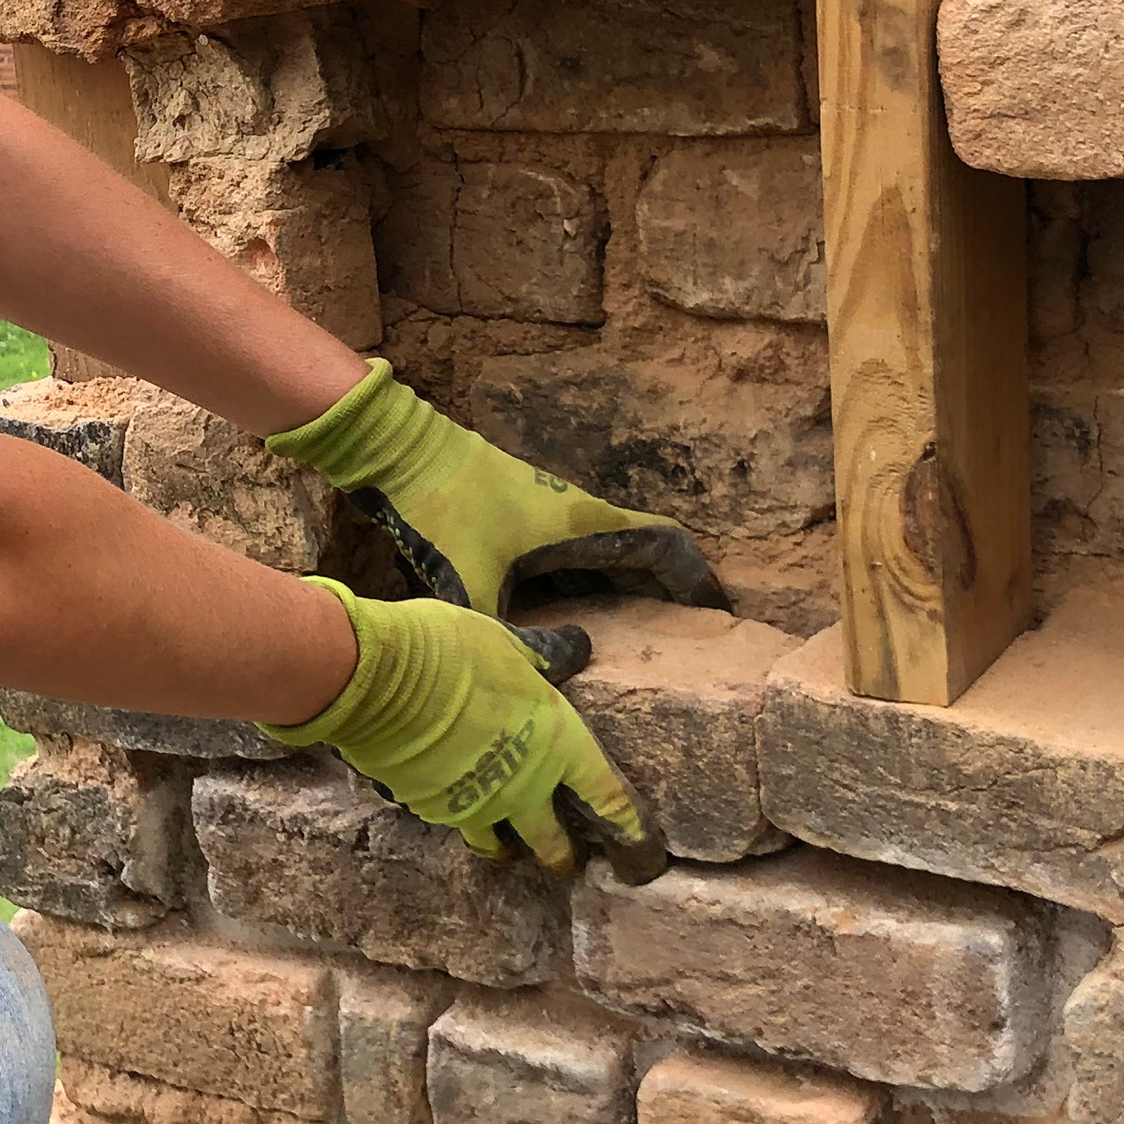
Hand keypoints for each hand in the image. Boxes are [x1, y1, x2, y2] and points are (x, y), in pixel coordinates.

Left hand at [266, 360, 719, 618]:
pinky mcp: (524, 522)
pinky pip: (575, 558)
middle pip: (645, 553)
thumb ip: (501, 633)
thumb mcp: (468, 580)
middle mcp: (577, 515)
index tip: (722, 615)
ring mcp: (551, 516)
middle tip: (693, 644)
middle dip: (672, 594)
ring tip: (647, 642)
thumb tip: (544, 671)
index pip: (665, 544)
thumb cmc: (441, 504)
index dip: (698, 579)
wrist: (401, 452)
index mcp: (582, 522)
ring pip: (609, 554)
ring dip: (632, 588)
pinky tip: (577, 624)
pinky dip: (590, 585)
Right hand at [272, 584, 656, 877]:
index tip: (644, 854)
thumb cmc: (451, 651)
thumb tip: (576, 649)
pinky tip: (443, 793)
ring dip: (504, 847)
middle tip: (565, 863)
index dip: (631, 829)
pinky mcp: (428, 808)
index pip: (608, 798)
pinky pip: (448, 818)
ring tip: (502, 847)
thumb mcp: (508, 643)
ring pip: (496, 844)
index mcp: (557, 746)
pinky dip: (452, 810)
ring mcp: (473, 805)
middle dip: (561, 856)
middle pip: (552, 844)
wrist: (375, 680)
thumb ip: (543, 659)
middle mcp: (522, 788)